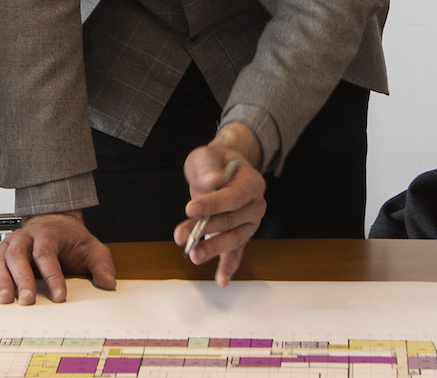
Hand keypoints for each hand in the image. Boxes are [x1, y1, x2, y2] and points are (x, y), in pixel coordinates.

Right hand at [0, 211, 117, 304]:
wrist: (54, 223)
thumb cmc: (70, 239)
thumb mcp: (92, 248)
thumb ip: (101, 264)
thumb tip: (108, 283)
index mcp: (47, 233)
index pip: (47, 254)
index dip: (53, 276)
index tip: (60, 295)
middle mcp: (24, 237)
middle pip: (19, 256)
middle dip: (22, 280)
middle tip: (26, 301)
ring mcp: (10, 245)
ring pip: (1, 261)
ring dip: (1, 281)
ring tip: (5, 300)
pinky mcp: (0, 254)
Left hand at [177, 126, 266, 286]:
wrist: (224, 168)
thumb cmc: (215, 162)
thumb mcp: (207, 156)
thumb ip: (209, 168)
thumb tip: (214, 182)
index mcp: (252, 183)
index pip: (233, 197)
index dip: (212, 204)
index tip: (189, 209)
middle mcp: (255, 206)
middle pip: (231, 221)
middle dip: (204, 229)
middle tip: (180, 235)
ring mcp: (250, 224)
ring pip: (232, 239)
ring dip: (212, 248)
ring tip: (193, 255)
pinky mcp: (240, 236)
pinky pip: (236, 253)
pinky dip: (229, 267)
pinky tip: (221, 281)